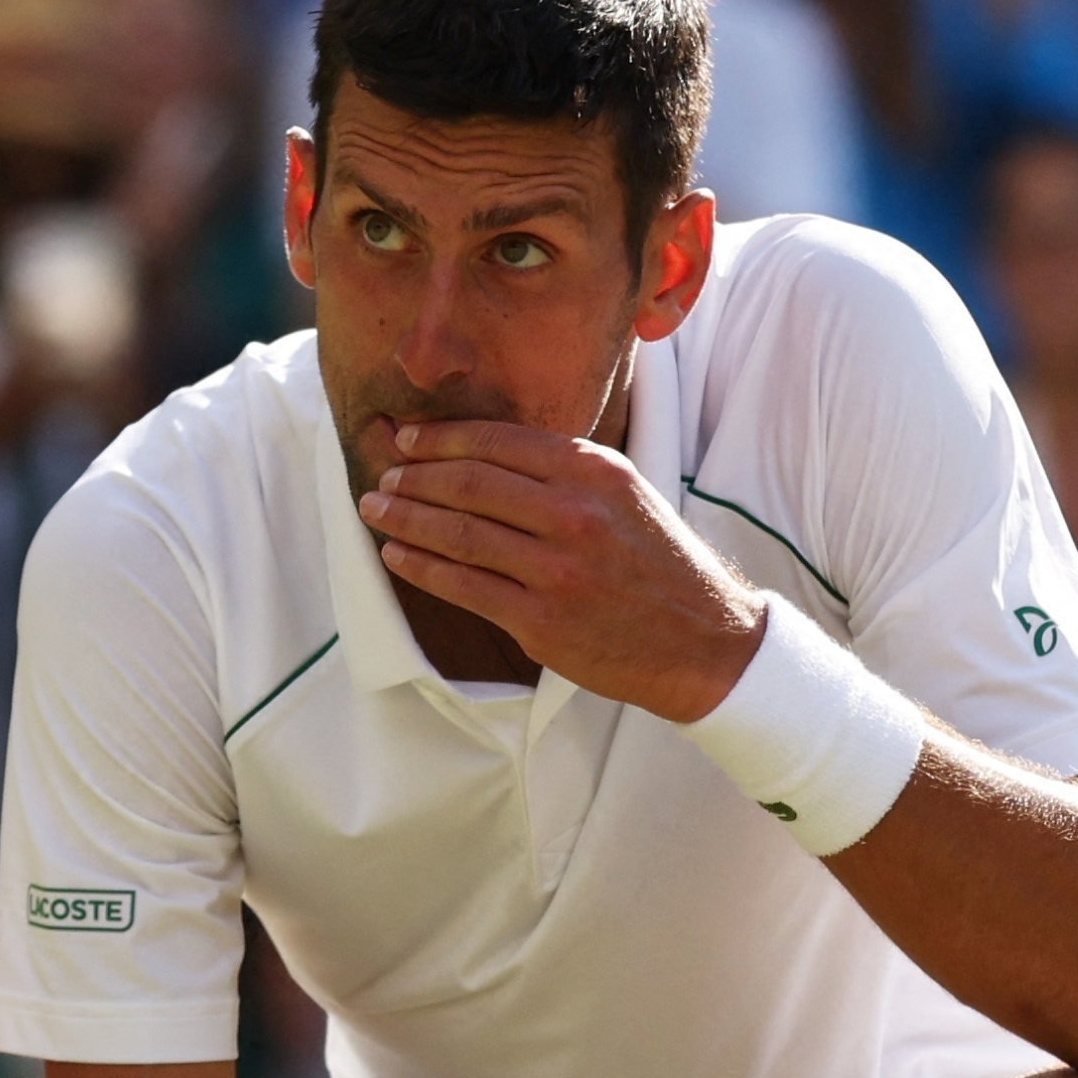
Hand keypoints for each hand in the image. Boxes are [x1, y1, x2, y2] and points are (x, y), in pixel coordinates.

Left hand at [357, 414, 762, 719]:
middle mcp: (574, 513)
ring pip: (459, 533)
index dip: (442, 439)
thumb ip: (563, 471)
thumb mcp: (624, 493)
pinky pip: (464, 586)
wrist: (702, 639)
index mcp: (594, 471)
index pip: (498, 442)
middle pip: (470, 483)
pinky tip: (396, 554)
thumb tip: (482, 452)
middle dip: (414, 476)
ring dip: (406, 518)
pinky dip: (422, 566)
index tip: (407, 440)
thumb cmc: (657, 562)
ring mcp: (556, 569)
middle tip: (383, 476)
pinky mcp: (541, 621)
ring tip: (375, 508)